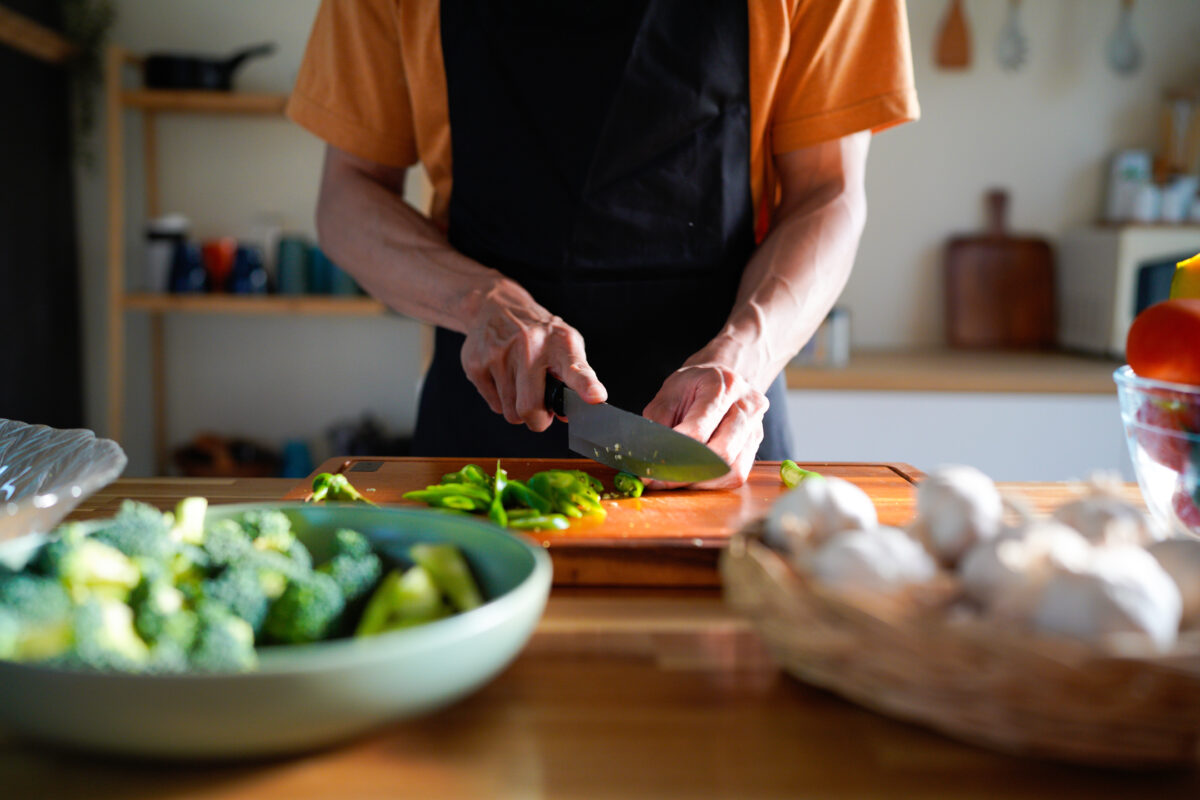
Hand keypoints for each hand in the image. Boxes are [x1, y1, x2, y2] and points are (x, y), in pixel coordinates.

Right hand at [461, 281, 606, 430]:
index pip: (576, 368)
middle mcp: (529, 346)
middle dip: (538, 419)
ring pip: (511, 413)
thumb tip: (567, 415)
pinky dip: (502, 400)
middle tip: (540, 406)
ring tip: (520, 384)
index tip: (595, 396)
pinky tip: (503, 377)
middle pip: (530, 408)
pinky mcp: (476, 363)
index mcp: (560, 343)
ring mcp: (499, 354)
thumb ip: (575, 379)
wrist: (496, 305)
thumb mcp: (565, 345)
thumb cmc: (538, 334)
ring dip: (518, 408)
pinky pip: (495, 406)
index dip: (586, 385)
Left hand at [642, 364, 767, 489]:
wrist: (721, 377)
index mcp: (722, 386)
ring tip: (675, 480)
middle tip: (660, 480)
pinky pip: (737, 474)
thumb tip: (648, 457)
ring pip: (733, 470)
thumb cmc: (693, 384)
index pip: (699, 430)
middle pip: (722, 453)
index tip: (651, 468)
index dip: (673, 454)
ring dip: (700, 482)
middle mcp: (747, 406)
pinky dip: (712, 482)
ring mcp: (755, 427)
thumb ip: (657, 422)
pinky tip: (693, 477)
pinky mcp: (755, 445)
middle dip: (687, 473)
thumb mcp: (668, 392)